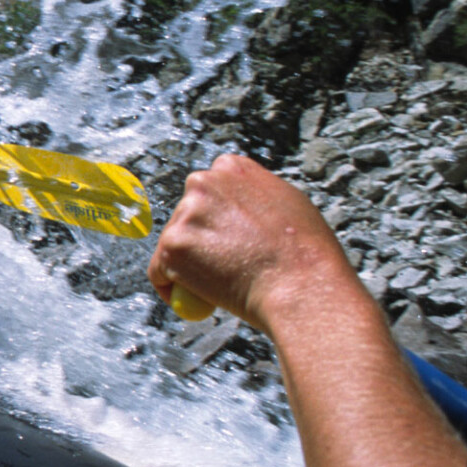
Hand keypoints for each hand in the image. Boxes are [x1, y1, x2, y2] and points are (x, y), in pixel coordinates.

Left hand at [148, 154, 354, 331]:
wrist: (303, 286)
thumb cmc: (307, 255)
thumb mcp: (289, 205)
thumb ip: (255, 197)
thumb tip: (238, 205)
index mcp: (232, 168)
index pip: (209, 189)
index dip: (217, 218)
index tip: (225, 238)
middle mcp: (204, 182)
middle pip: (186, 215)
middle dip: (198, 240)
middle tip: (223, 267)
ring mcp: (186, 213)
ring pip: (174, 244)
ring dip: (190, 266)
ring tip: (229, 282)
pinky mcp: (172, 244)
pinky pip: (159, 272)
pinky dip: (172, 288)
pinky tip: (202, 298)